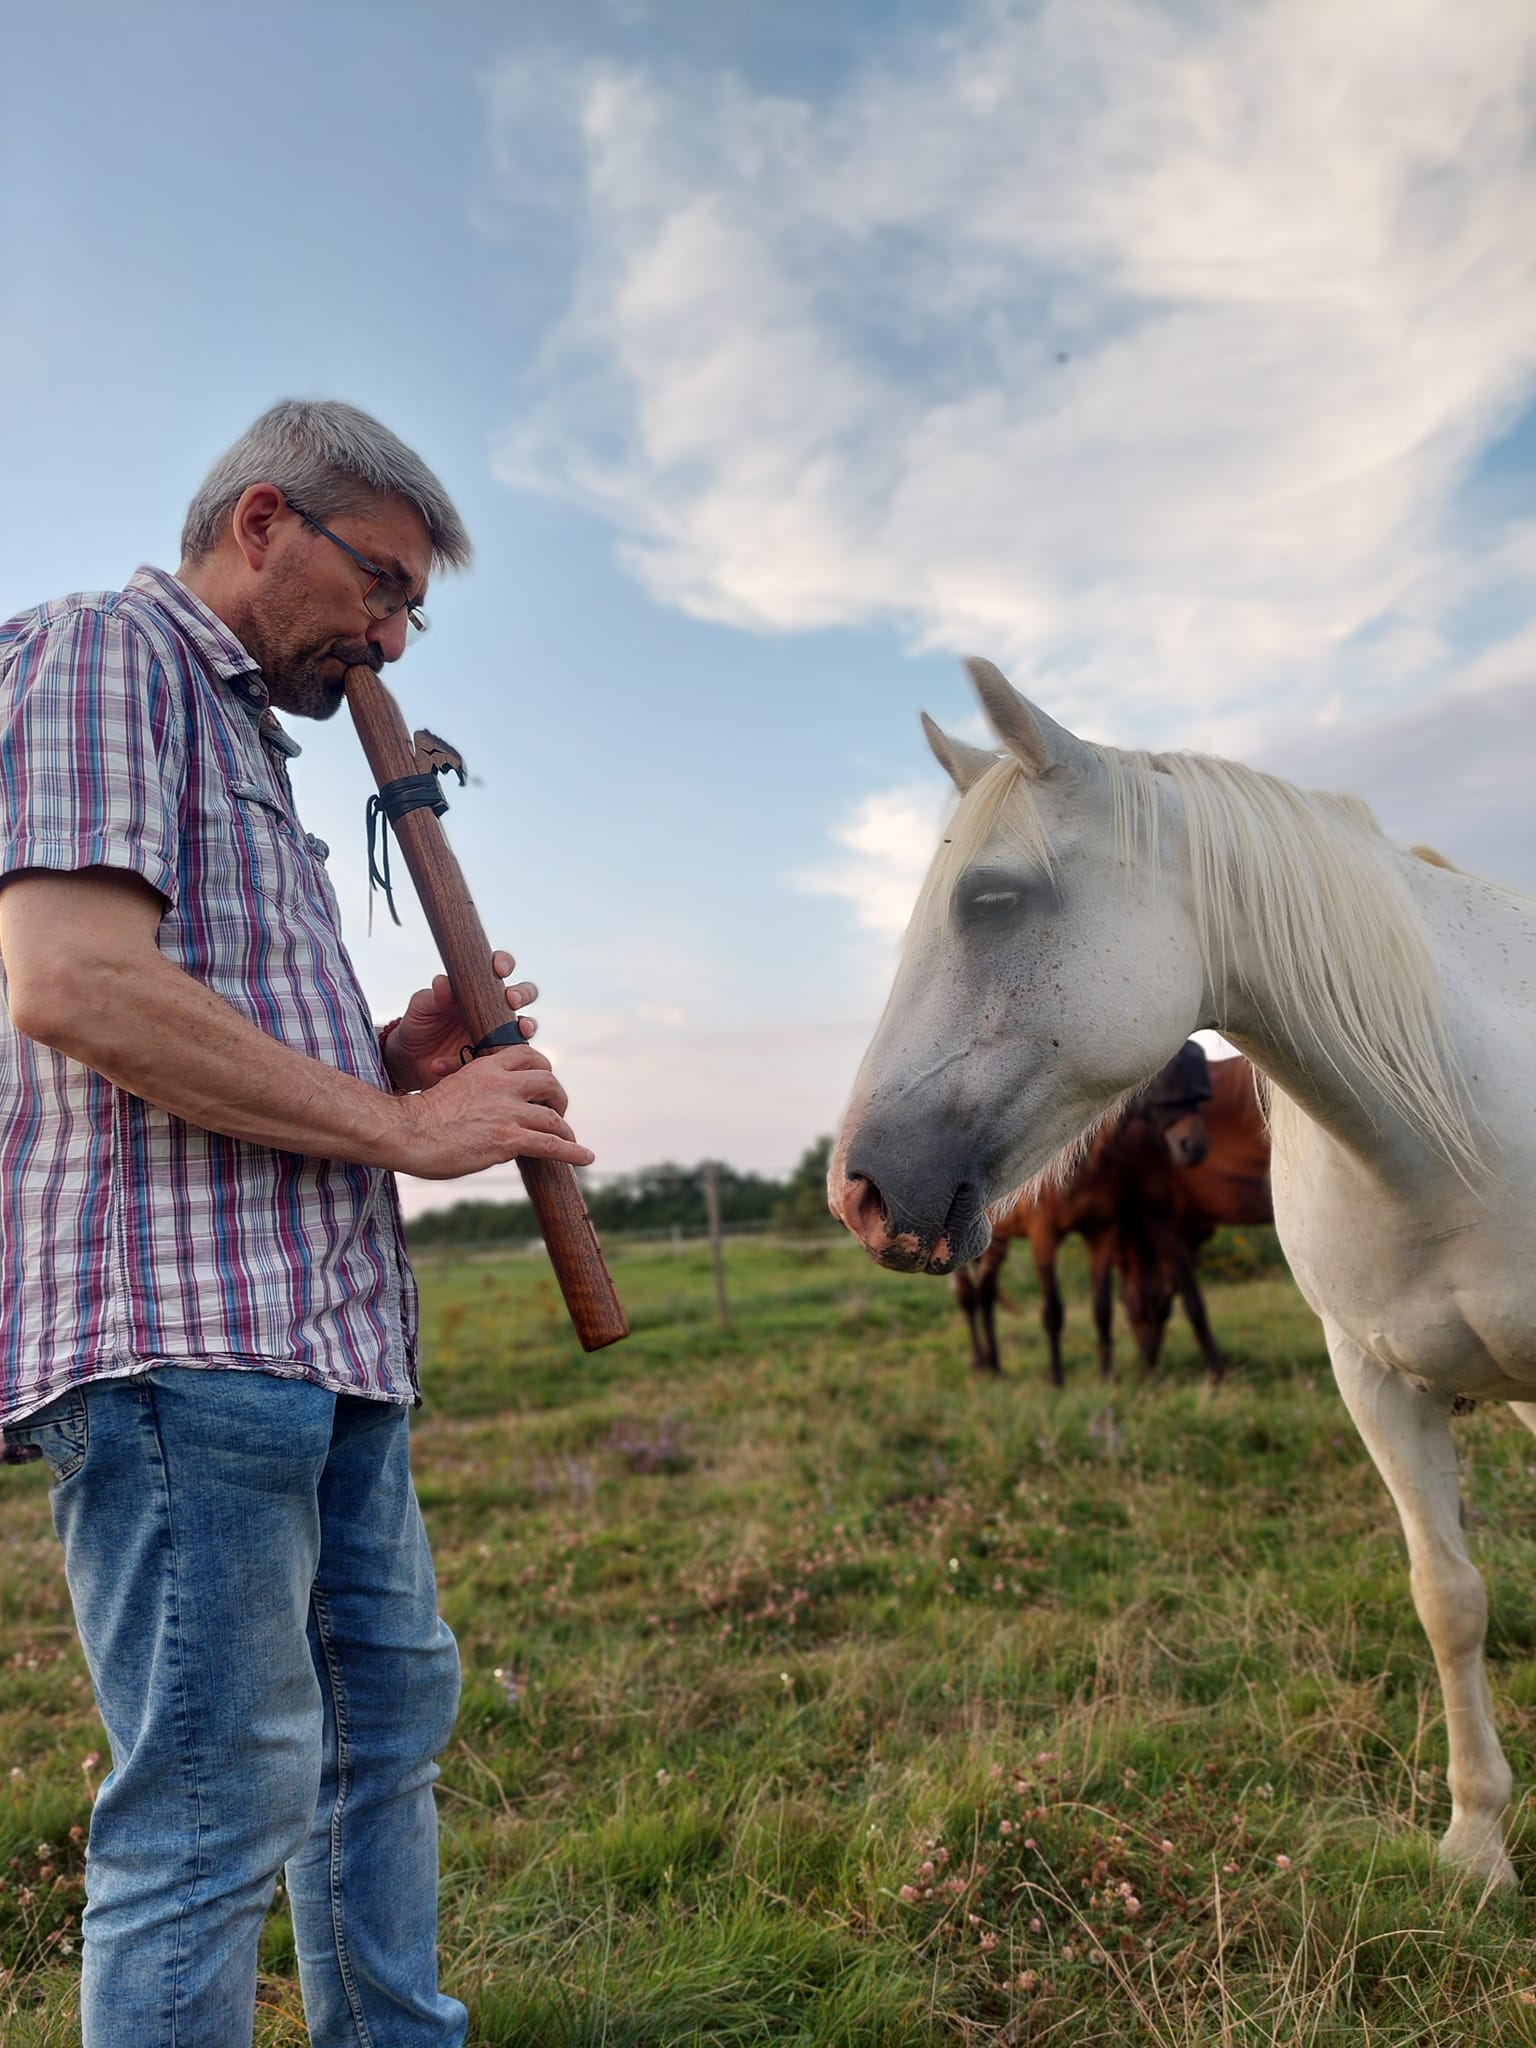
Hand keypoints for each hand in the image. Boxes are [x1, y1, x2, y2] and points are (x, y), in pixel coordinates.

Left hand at [383, 950, 535, 1093]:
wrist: (412, 1059)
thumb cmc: (420, 1024)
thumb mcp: (421, 1007)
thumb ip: (433, 996)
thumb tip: (443, 982)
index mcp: (478, 987)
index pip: (499, 968)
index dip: (504, 963)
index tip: (499, 968)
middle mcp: (494, 1008)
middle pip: (524, 994)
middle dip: (523, 993)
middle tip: (511, 1000)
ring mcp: (499, 1033)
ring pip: (526, 1025)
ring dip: (527, 1026)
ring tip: (519, 1031)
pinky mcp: (497, 1057)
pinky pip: (505, 1057)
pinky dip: (490, 1060)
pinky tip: (460, 1060)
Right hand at [391, 1042, 594, 1179]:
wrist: (407, 1133)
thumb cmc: (421, 1117)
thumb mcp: (452, 1087)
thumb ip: (476, 1091)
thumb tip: (488, 1107)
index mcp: (485, 1067)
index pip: (527, 1056)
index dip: (541, 1069)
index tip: (542, 1084)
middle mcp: (502, 1084)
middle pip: (548, 1081)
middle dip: (558, 1097)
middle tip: (557, 1111)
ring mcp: (507, 1111)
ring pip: (553, 1115)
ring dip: (565, 1128)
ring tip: (570, 1140)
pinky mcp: (509, 1139)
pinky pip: (552, 1144)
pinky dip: (573, 1151)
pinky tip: (586, 1158)